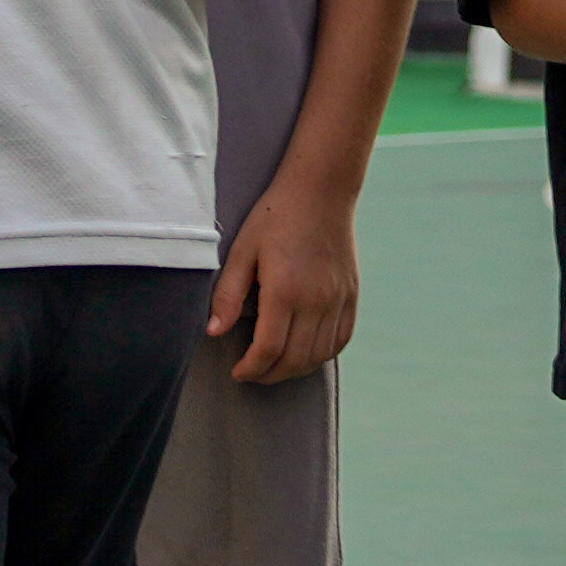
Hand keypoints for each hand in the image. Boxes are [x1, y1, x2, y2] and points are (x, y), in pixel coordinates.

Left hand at [208, 179, 362, 385]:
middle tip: (252, 372)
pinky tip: (304, 353)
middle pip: (294, 359)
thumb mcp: (242, 250)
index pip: (269, 349)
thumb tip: (214, 331)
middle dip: (269, 374)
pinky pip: (340, 340)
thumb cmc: (276, 216)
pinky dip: (321, 355)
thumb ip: (228, 294)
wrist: (321, 190)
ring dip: (294, 369)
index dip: (251, 368)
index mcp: (285, 290)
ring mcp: (338, 299)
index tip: (238, 372)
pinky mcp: (351, 295)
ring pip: (318, 355)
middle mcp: (316, 300)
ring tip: (274, 366)